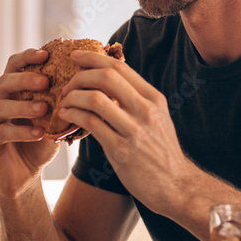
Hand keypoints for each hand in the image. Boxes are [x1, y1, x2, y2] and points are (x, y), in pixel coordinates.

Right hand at [0, 49, 60, 198]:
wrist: (26, 174)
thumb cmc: (39, 141)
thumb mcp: (53, 118)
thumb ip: (62, 99)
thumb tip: (87, 79)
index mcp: (9, 90)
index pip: (13, 65)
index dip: (27, 57)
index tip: (46, 54)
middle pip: (4, 82)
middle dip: (25, 79)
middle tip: (45, 81)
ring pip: (0, 106)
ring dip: (23, 106)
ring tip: (44, 109)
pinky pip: (1, 132)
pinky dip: (21, 131)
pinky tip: (39, 133)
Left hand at [58, 51, 195, 214]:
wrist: (175, 185)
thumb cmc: (161, 151)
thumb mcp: (157, 117)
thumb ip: (137, 99)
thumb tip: (110, 80)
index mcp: (153, 98)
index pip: (119, 67)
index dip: (93, 57)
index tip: (76, 55)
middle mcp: (146, 110)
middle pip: (106, 77)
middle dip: (80, 76)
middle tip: (67, 84)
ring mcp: (134, 130)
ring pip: (95, 99)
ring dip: (73, 97)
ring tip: (64, 102)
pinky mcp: (121, 150)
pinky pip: (91, 124)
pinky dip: (74, 116)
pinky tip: (67, 117)